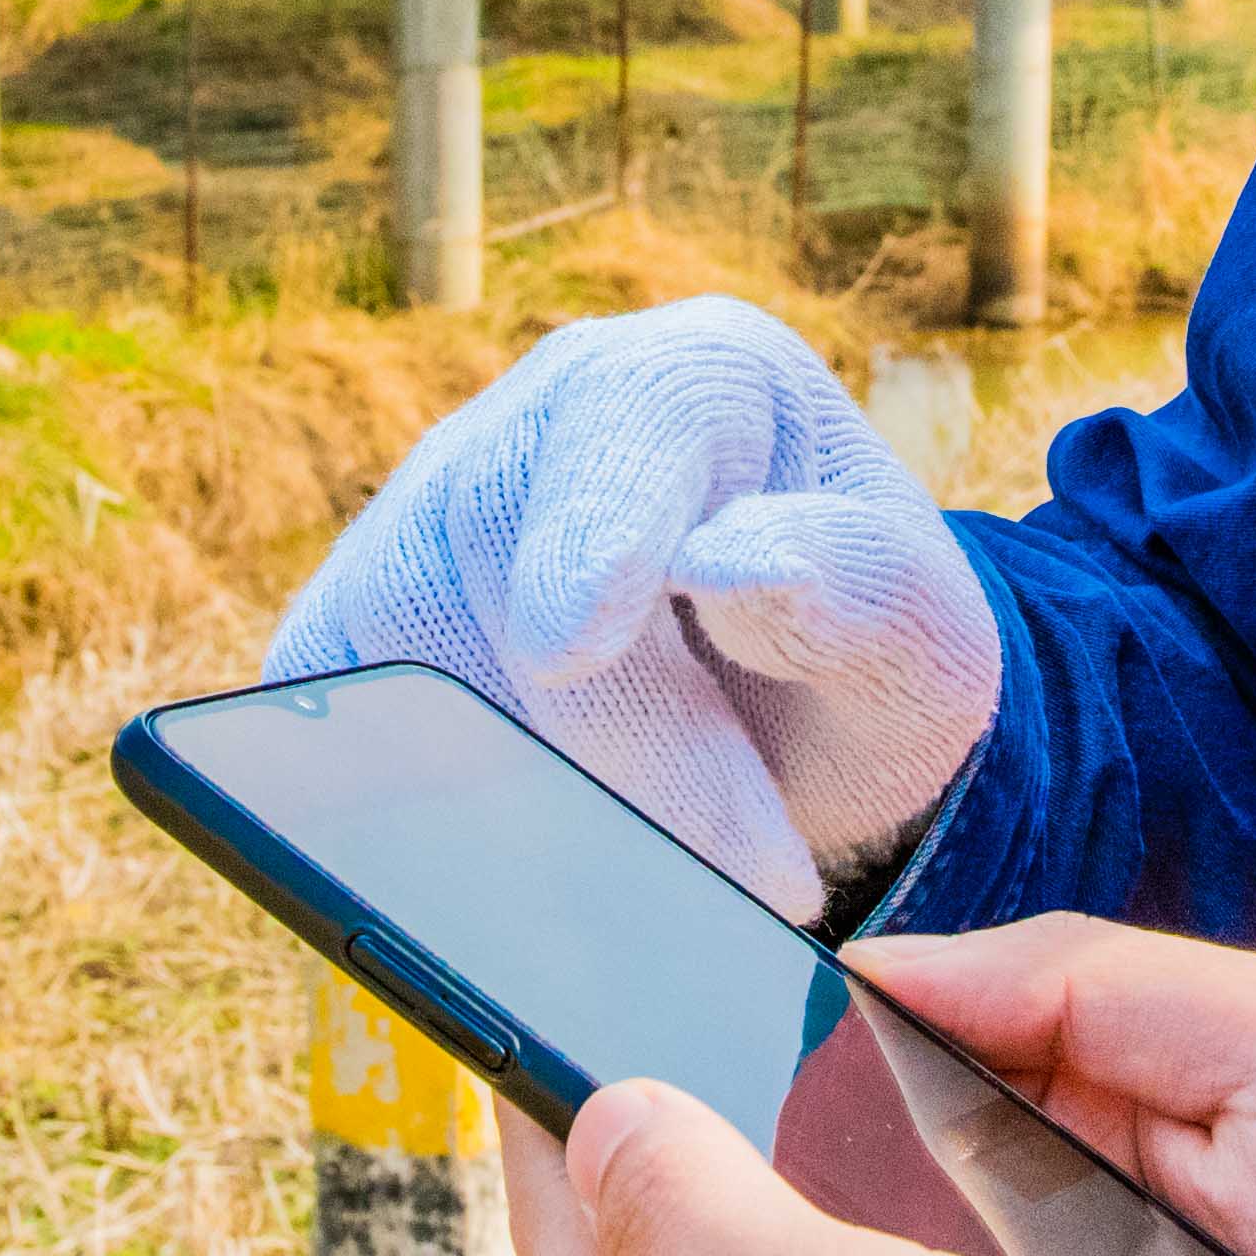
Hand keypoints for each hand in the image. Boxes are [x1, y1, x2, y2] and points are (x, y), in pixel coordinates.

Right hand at [266, 299, 1000, 915]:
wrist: (789, 727)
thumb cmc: (860, 656)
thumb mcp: (926, 636)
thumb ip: (861, 588)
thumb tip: (738, 565)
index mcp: (701, 376)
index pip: (626, 416)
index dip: (594, 528)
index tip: (571, 648)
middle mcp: (541, 418)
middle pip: (504, 547)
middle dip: (615, 736)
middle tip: (744, 870)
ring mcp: (430, 511)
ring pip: (402, 630)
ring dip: (522, 782)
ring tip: (660, 878)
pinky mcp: (359, 620)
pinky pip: (329, 698)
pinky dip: (403, 792)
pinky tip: (511, 867)